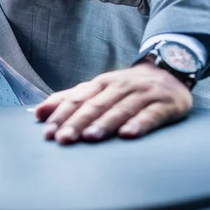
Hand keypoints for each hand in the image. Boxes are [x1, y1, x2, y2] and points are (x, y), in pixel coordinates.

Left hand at [34, 63, 192, 143]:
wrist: (171, 70)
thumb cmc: (127, 87)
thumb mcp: (98, 89)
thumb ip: (69, 100)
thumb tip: (38, 113)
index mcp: (101, 83)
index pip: (77, 99)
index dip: (61, 116)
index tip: (48, 133)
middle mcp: (120, 86)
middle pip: (96, 106)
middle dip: (77, 123)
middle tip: (63, 139)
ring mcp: (143, 94)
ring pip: (120, 109)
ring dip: (104, 124)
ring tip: (89, 138)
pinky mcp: (165, 104)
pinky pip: (151, 115)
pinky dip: (139, 124)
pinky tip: (128, 135)